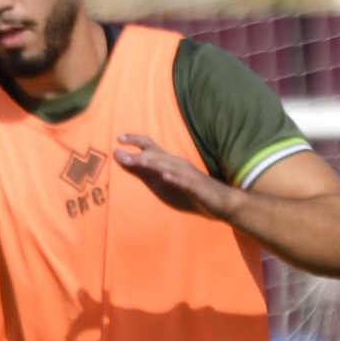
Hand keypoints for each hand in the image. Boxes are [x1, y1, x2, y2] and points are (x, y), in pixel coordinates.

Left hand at [113, 133, 241, 219]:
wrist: (220, 202)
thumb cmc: (187, 191)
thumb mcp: (159, 182)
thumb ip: (140, 171)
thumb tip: (121, 158)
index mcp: (168, 162)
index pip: (151, 147)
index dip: (136, 141)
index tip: (119, 138)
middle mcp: (177, 164)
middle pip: (157, 156)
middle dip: (138, 155)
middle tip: (119, 153)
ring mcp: (188, 176)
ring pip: (169, 167)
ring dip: (154, 164)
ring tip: (139, 162)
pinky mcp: (197, 188)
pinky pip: (185, 183)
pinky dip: (176, 179)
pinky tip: (166, 177)